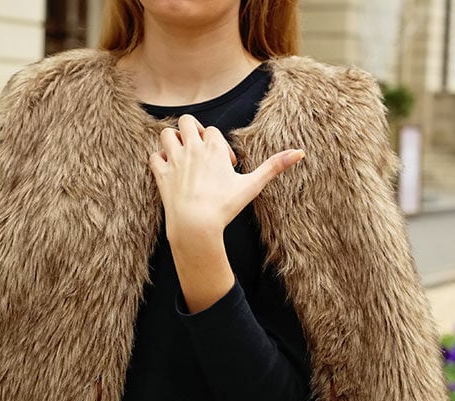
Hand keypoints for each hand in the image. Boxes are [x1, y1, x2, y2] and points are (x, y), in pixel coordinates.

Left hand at [148, 114, 304, 244]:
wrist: (196, 225)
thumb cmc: (225, 206)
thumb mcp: (252, 185)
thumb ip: (274, 166)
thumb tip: (300, 153)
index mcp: (214, 148)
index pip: (214, 132)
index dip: (219, 148)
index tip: (225, 169)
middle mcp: (192, 148)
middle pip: (188, 121)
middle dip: (194, 134)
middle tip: (201, 155)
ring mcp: (174, 160)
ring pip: (167, 133)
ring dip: (174, 141)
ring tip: (184, 158)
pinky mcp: (160, 174)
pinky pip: (154, 155)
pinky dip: (160, 160)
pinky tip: (170, 172)